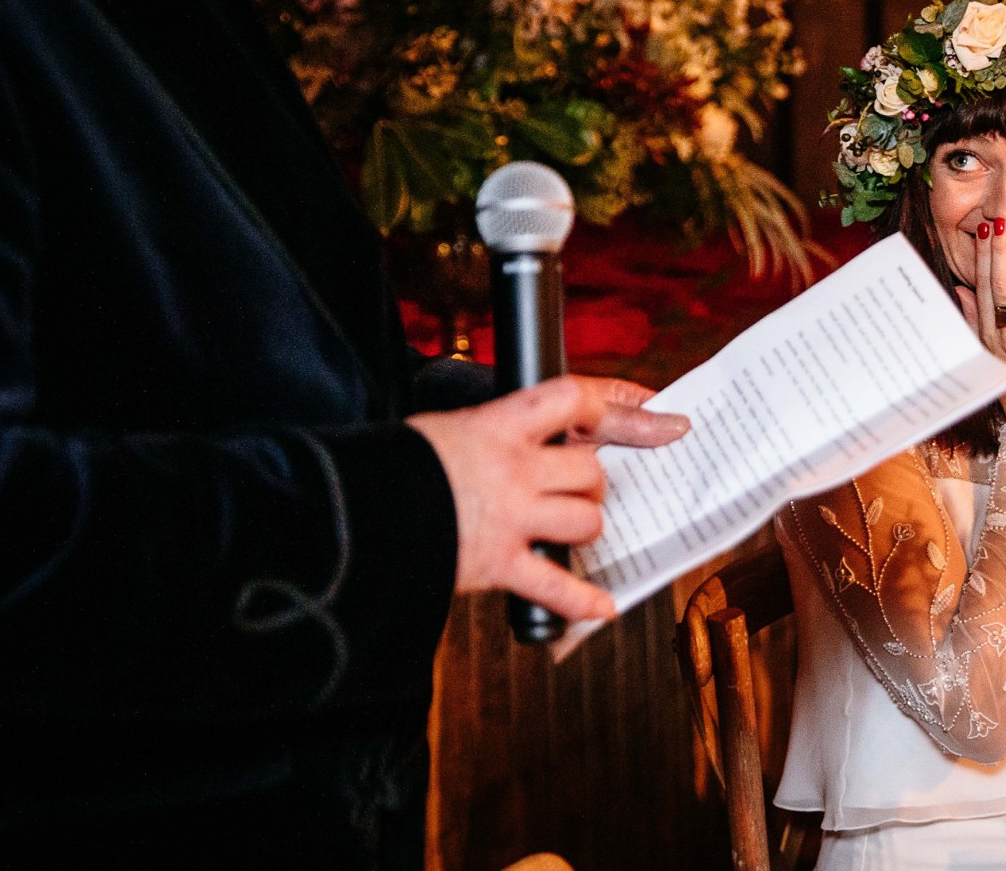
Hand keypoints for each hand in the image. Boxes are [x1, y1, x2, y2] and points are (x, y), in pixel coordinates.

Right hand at [408, 375, 689, 621]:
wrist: (349, 511)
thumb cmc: (394, 465)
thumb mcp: (447, 427)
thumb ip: (494, 430)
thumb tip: (535, 433)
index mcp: (499, 425)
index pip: (573, 399)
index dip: (619, 402)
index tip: (656, 408)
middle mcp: (513, 469)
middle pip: (589, 470)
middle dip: (593, 481)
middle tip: (579, 486)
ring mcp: (511, 519)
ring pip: (586, 520)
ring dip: (586, 525)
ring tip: (566, 528)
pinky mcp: (499, 565)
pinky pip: (558, 586)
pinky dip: (583, 600)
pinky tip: (603, 607)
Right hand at [954, 213, 1005, 428]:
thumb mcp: (985, 353)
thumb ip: (973, 319)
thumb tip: (958, 289)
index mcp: (988, 334)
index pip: (983, 287)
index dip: (984, 257)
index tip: (985, 230)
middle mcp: (1005, 335)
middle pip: (1000, 285)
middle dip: (1001, 249)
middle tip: (1002, 219)